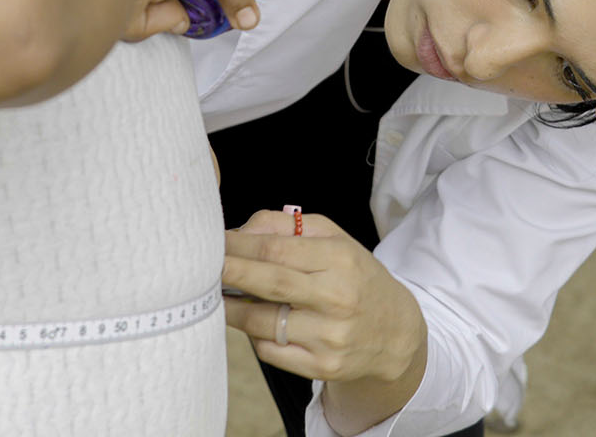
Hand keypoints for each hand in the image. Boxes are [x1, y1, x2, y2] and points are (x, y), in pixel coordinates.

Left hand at [221, 210, 426, 384]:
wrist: (395, 333)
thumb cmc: (356, 278)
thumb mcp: (334, 240)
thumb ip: (287, 227)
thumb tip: (240, 231)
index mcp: (341, 260)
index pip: (276, 249)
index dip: (238, 245)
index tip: (213, 241)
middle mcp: (338, 298)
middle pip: (269, 283)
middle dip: (229, 272)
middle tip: (201, 266)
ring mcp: (330, 337)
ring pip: (263, 323)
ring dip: (232, 309)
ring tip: (220, 296)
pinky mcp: (323, 367)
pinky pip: (270, 352)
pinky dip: (253, 336)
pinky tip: (252, 322)